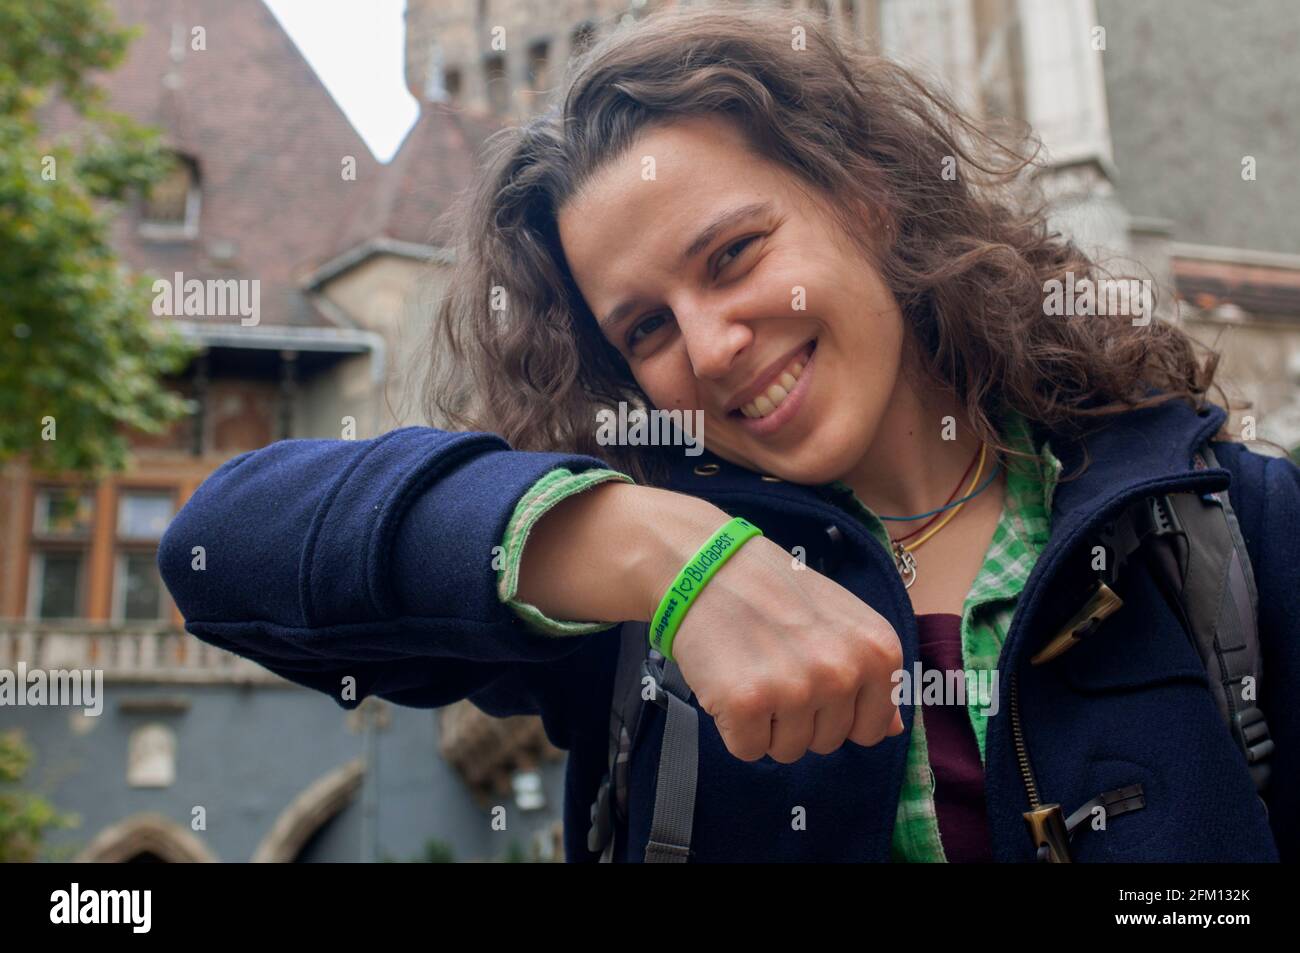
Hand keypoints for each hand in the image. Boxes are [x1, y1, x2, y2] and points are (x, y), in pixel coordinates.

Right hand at [648, 527, 905, 763]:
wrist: (709, 567)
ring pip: (788, 751)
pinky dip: (734, 727)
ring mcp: (795, 689)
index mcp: (878, 652)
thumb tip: (895, 730)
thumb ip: (871, 675)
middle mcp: (843, 672)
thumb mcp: (843, 622)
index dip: (837, 712)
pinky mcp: (746, 703)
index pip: (870, 729)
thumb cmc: (776, 593)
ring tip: (752, 672)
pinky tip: (730, 683)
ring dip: (766, 724)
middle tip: (774, 667)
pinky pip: (748, 750)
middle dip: (799, 718)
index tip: (811, 677)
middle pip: (827, 743)